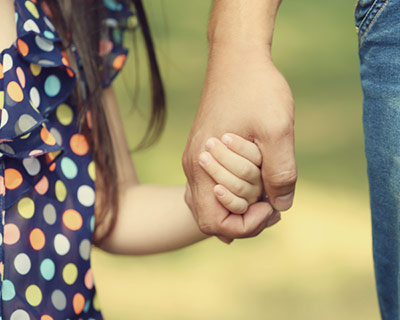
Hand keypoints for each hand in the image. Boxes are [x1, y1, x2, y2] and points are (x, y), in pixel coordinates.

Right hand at [182, 44, 295, 240]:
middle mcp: (194, 167)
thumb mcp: (277, 131)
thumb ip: (280, 173)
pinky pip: (215, 183)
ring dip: (241, 202)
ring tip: (268, 192)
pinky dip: (236, 190)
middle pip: (212, 217)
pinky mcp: (203, 150)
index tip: (271, 207)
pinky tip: (256, 182)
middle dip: (246, 217)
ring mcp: (196, 159)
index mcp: (203, 168)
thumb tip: (280, 206)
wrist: (237, 59)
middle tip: (274, 202)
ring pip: (213, 201)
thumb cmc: (255, 90)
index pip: (214, 223)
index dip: (246, 226)